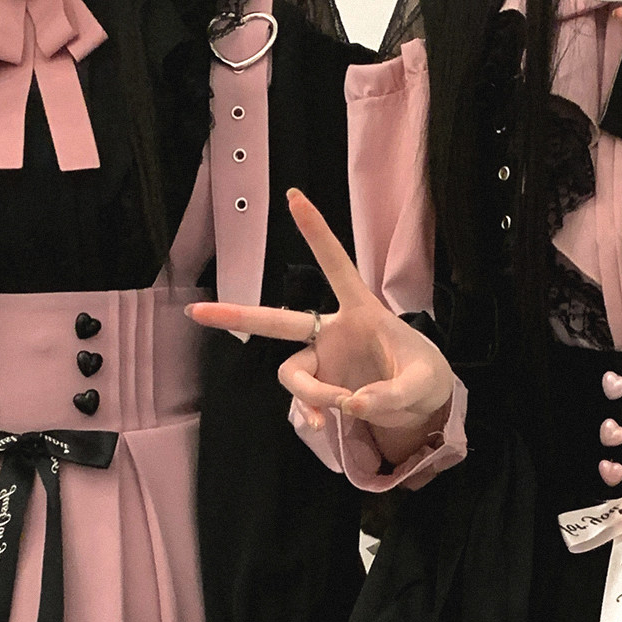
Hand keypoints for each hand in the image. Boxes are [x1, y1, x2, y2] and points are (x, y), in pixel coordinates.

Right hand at [187, 190, 455, 466]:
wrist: (420, 410)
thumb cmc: (424, 378)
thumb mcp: (424, 382)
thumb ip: (392, 394)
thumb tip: (352, 404)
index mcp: (362, 312)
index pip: (337, 266)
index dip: (316, 233)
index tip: (294, 197)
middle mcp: (332, 333)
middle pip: (279, 322)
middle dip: (238, 317)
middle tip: (197, 312)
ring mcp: (322, 362)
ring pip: (291, 372)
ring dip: (310, 392)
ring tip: (337, 409)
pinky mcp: (321, 389)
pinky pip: (302, 402)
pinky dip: (311, 413)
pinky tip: (325, 425)